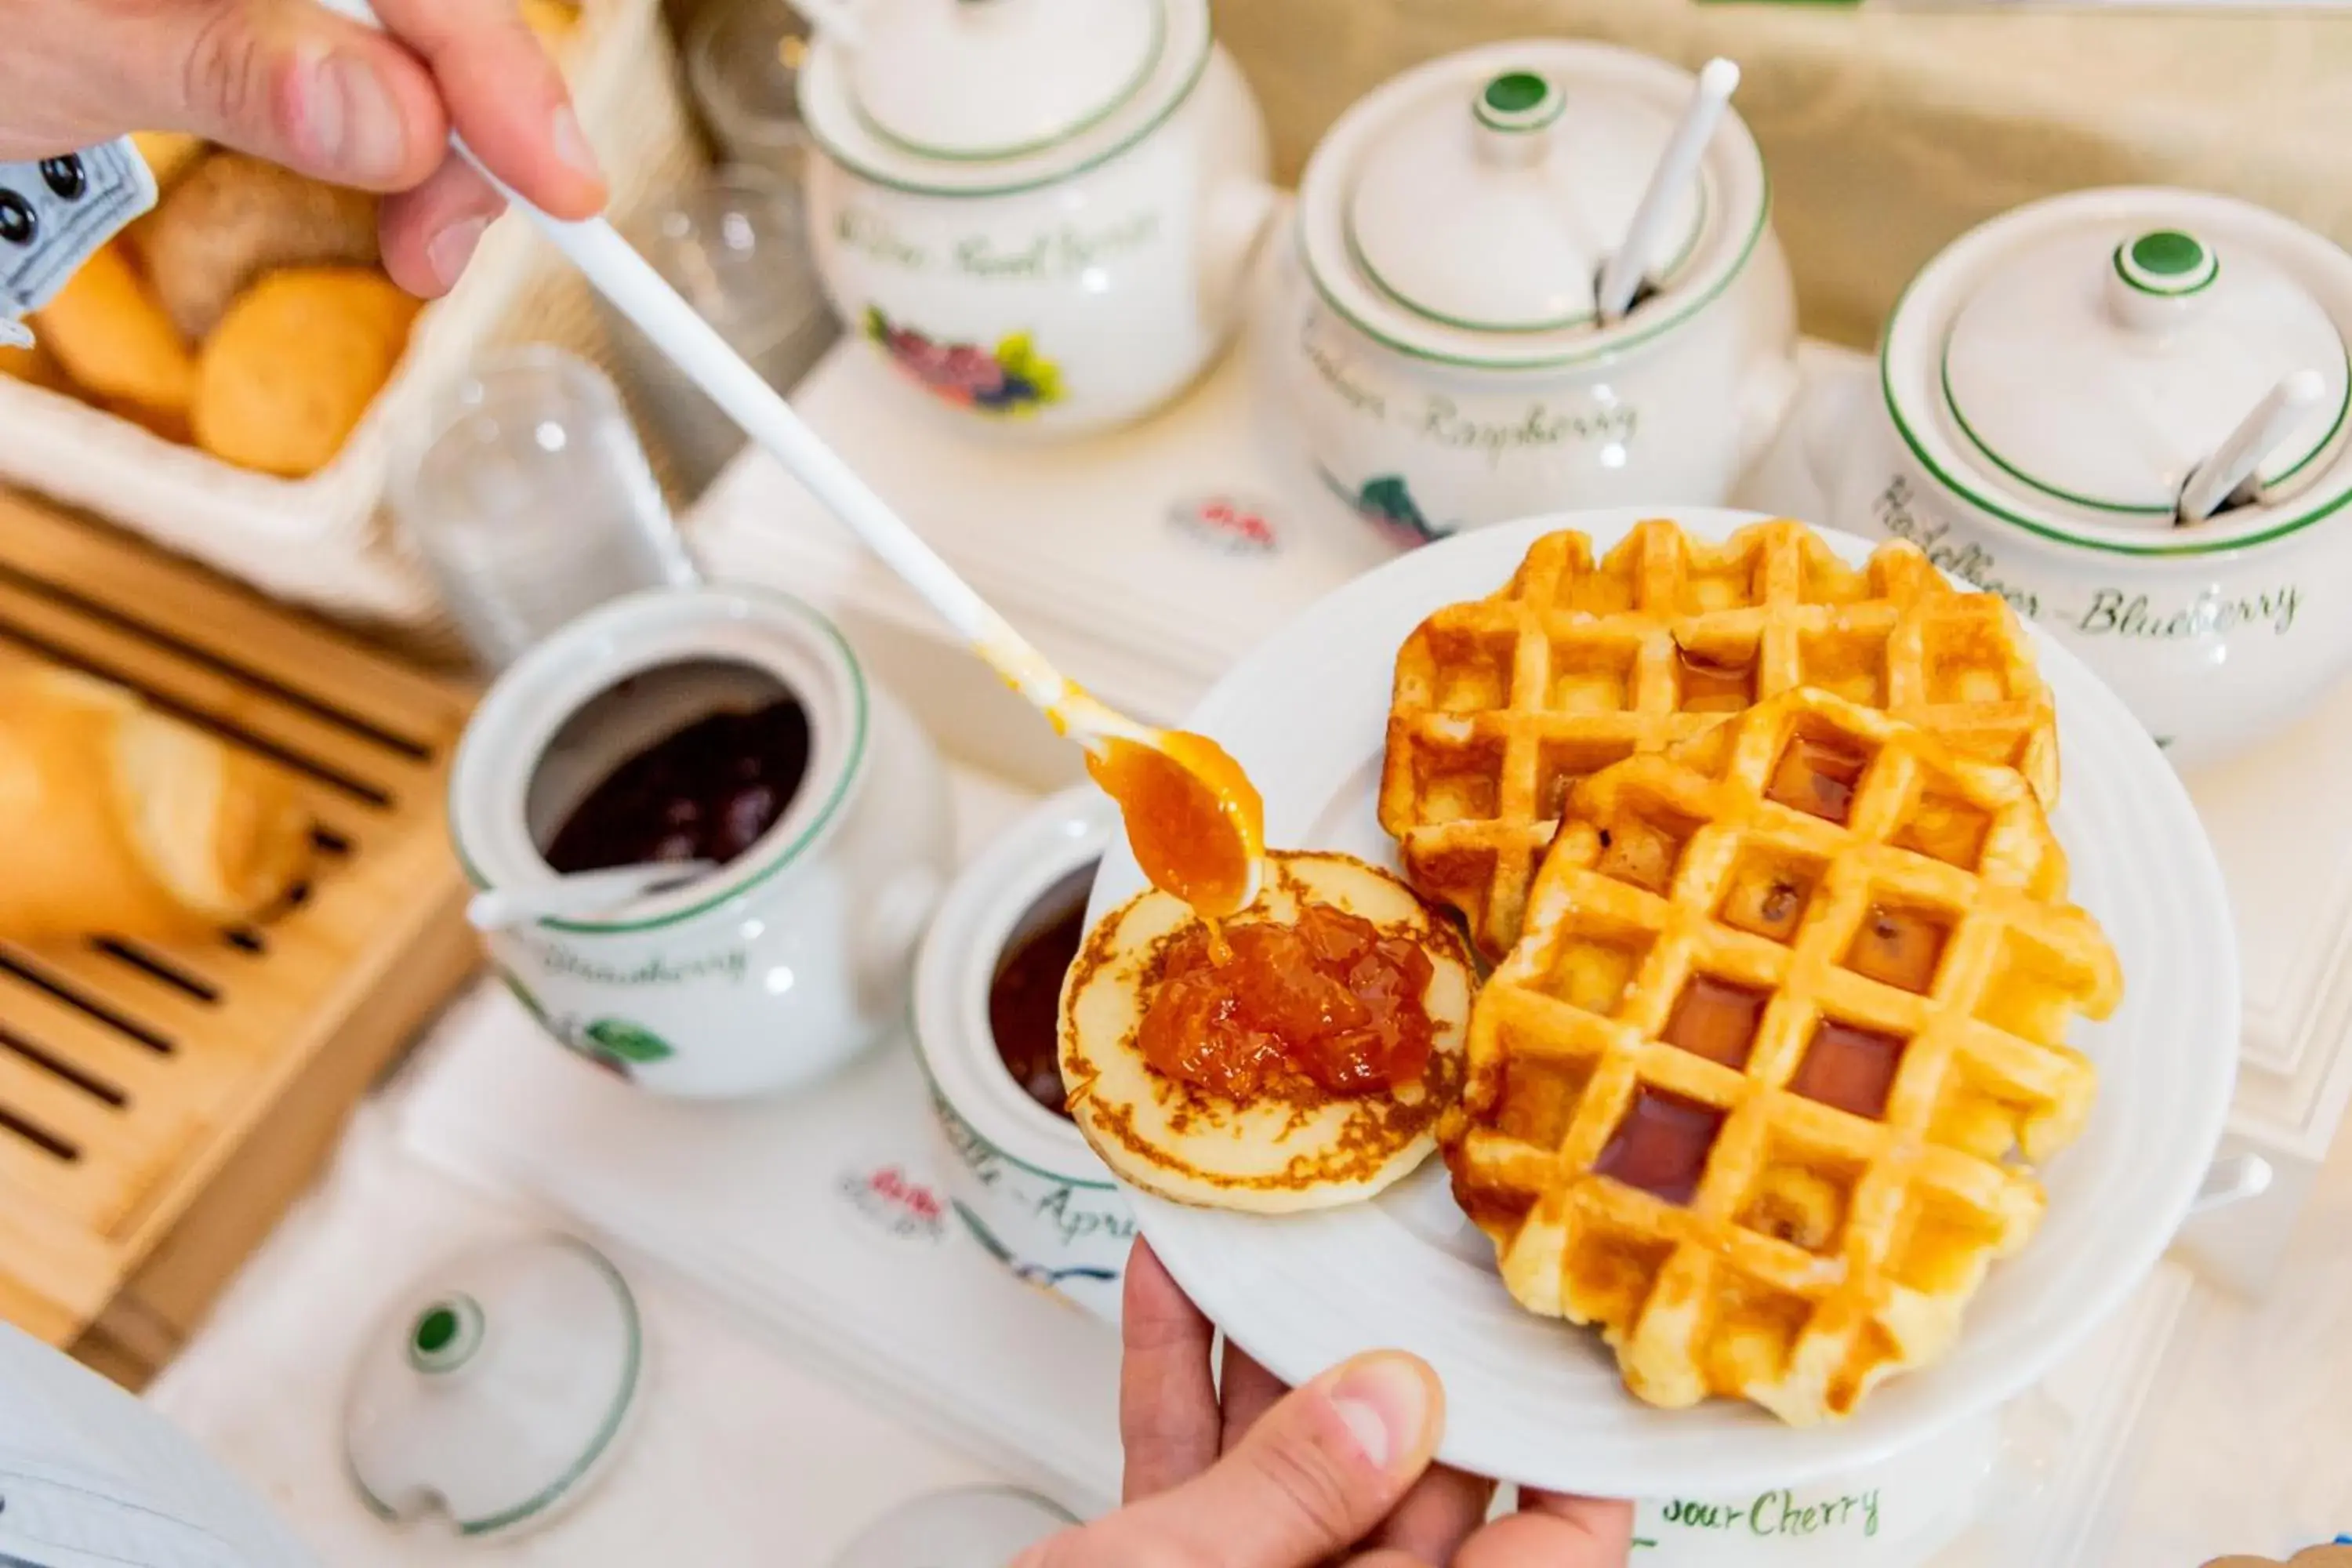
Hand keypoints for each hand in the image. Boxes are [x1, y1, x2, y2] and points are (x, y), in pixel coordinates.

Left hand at [0, 0, 606, 294]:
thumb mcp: (57, 51)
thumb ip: (226, 67)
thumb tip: (398, 120)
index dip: (501, 64)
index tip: (562, 181)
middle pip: (433, 2)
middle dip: (476, 124)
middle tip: (443, 252)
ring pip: (422, 37)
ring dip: (448, 147)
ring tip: (417, 251)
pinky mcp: (280, 11)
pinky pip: (382, 55)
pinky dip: (406, 134)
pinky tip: (400, 186)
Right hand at [1020, 1240, 1634, 1566]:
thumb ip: (1289, 1501)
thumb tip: (1397, 1399)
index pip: (1553, 1546)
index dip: (1571, 1442)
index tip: (1558, 1321)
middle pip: (1417, 1481)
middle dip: (1403, 1345)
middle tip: (1406, 1227)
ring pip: (1294, 1462)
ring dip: (1271, 1339)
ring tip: (1276, 1225)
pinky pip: (1195, 1476)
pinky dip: (1179, 1382)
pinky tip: (1168, 1283)